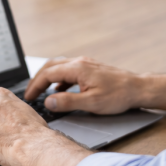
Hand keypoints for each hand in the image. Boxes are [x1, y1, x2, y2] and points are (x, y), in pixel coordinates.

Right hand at [24, 57, 144, 114]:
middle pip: (50, 66)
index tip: (28, 97)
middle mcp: (80, 62)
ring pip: (59, 66)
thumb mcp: (91, 103)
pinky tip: (60, 90)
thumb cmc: (118, 95)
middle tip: (30, 93)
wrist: (138, 88)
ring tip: (40, 91)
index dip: (35, 85)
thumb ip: (68, 102)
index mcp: (77, 68)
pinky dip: (59, 79)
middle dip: (37, 79)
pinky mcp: (91, 68)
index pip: (48, 74)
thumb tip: (48, 101)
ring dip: (48, 78)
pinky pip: (69, 70)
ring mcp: (86, 64)